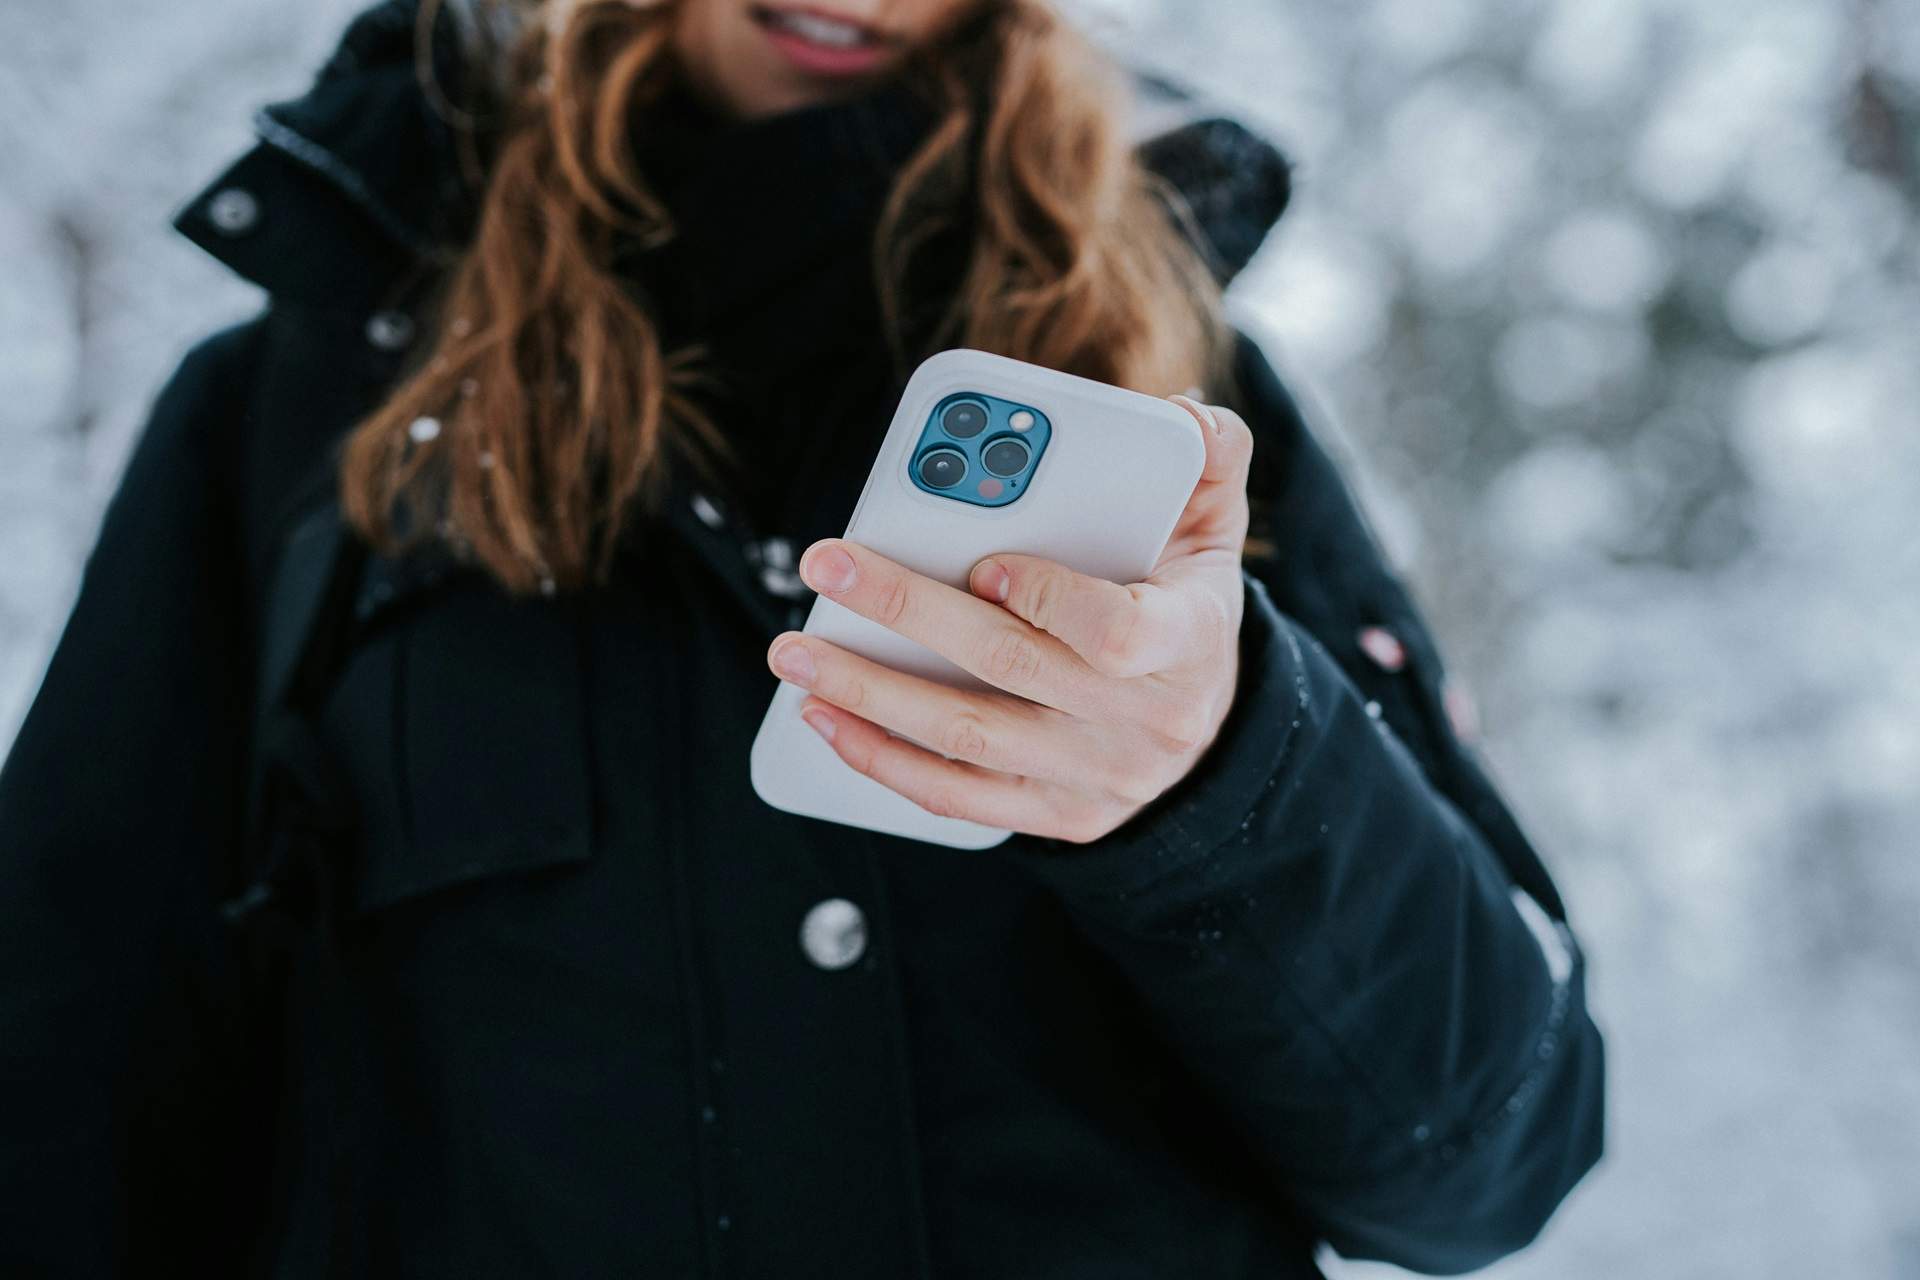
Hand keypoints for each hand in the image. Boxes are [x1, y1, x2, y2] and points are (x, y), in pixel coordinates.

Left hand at [765, 396, 1254, 842]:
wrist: (1206, 722)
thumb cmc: (1186, 601)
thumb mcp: (1215, 525)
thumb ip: (1209, 455)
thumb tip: (1179, 410)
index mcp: (1190, 640)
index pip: (1120, 633)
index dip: (1048, 599)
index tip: (983, 562)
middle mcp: (1147, 722)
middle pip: (1012, 670)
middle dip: (908, 612)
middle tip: (826, 567)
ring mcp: (1100, 778)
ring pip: (969, 738)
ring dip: (870, 695)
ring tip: (796, 650)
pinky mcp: (1057, 816)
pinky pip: (959, 796)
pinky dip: (882, 760)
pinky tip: (825, 715)